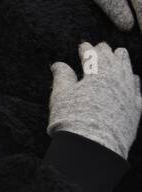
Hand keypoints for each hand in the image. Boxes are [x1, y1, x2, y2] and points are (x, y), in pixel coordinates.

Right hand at [47, 42, 141, 159]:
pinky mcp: (136, 107)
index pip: (92, 55)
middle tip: (101, 46)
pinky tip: (133, 77)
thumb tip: (58, 64)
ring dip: (122, 60)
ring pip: (128, 70)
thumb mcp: (61, 96)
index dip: (86, 49)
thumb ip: (62, 77)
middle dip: (106, 51)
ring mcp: (128, 93)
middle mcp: (116, 79)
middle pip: (113, 59)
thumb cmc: (73, 119)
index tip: (83, 45)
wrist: (94, 146)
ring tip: (120, 53)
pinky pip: (137, 88)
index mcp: (96, 73)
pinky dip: (134, 80)